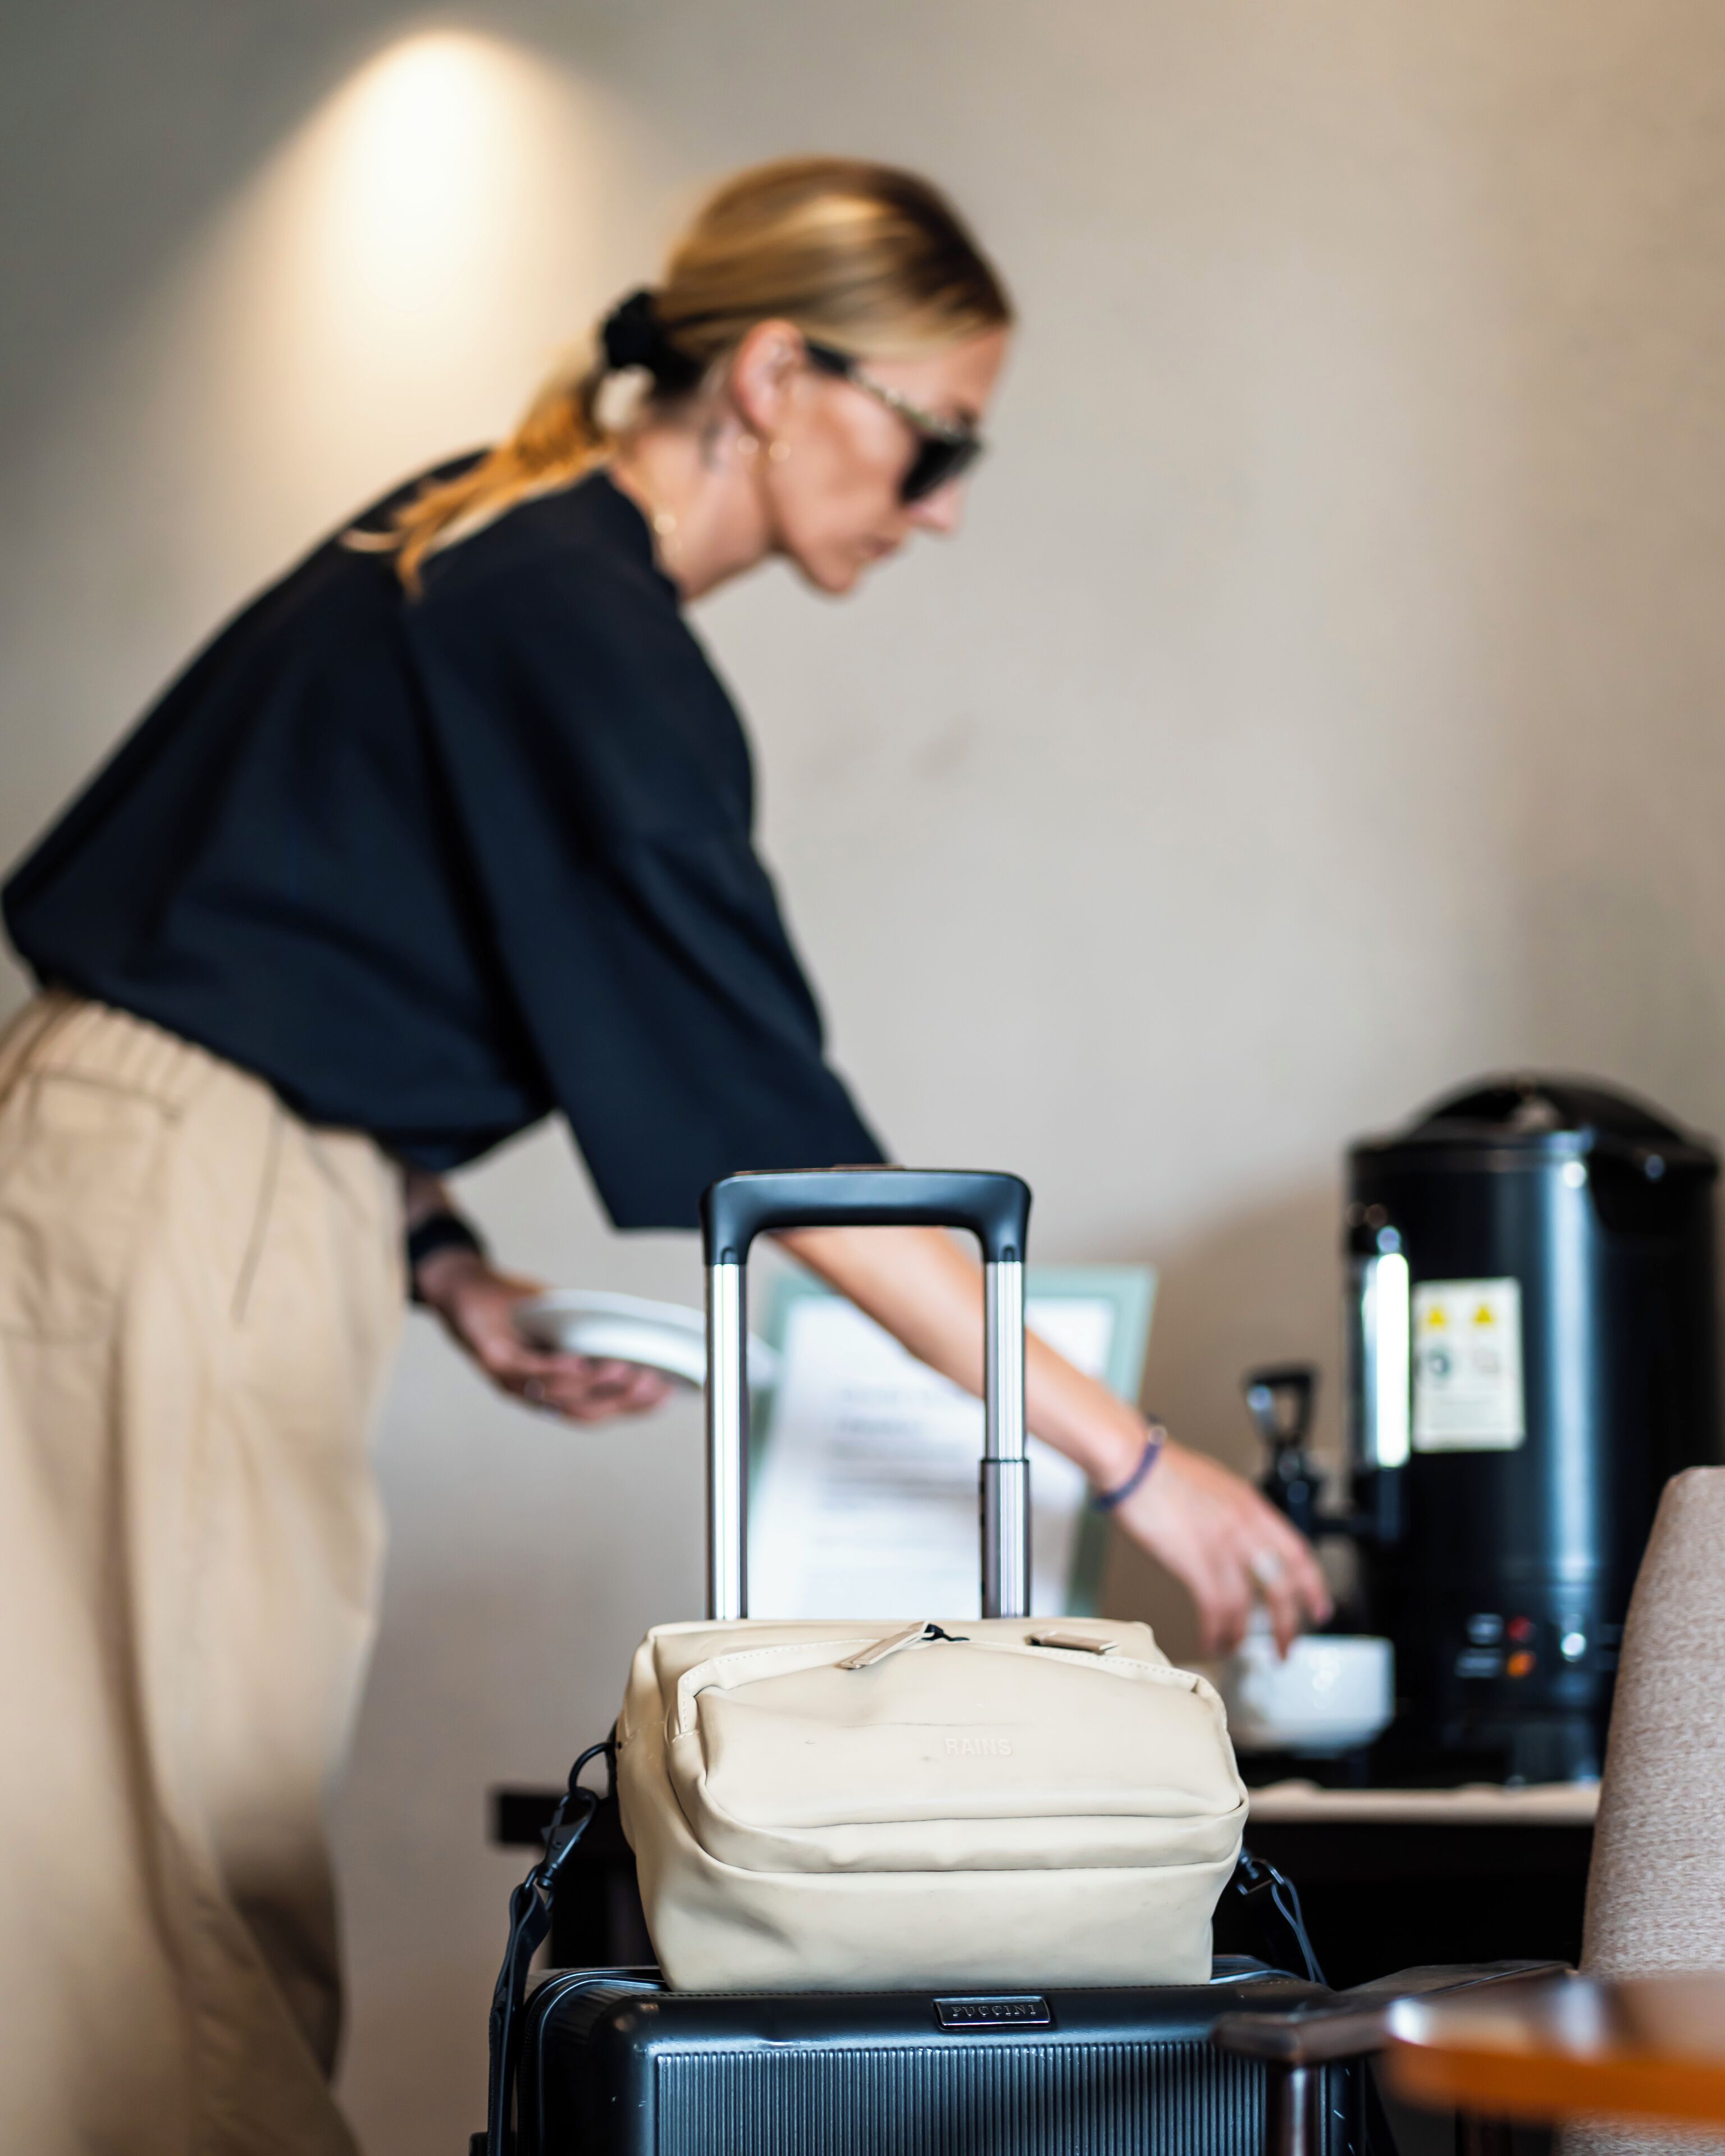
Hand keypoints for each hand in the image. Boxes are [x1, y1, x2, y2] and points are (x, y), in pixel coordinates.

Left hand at [414, 1249, 672, 1422]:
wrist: (466, 1289)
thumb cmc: (516, 1308)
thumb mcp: (563, 1320)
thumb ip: (592, 1334)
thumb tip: (639, 1336)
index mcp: (554, 1389)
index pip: (599, 1407)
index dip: (634, 1406)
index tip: (667, 1393)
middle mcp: (534, 1394)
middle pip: (584, 1410)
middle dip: (622, 1399)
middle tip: (653, 1381)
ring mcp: (512, 1382)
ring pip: (559, 1396)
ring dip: (595, 1385)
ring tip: (625, 1368)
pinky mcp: (493, 1360)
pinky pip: (527, 1373)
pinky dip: (554, 1371)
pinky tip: (578, 1363)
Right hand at [1112, 1437, 1331, 1656]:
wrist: (1133, 1462)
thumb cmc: (1162, 1469)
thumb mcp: (1216, 1486)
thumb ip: (1235, 1513)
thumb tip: (1239, 1538)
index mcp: (1251, 1507)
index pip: (1299, 1554)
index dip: (1313, 1587)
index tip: (1318, 1609)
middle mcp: (1243, 1527)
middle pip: (1280, 1587)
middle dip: (1286, 1625)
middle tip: (1285, 1646)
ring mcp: (1220, 1546)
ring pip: (1245, 1605)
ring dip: (1242, 1635)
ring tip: (1235, 1647)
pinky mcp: (1193, 1562)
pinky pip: (1214, 1608)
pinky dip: (1216, 1630)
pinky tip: (1211, 1639)